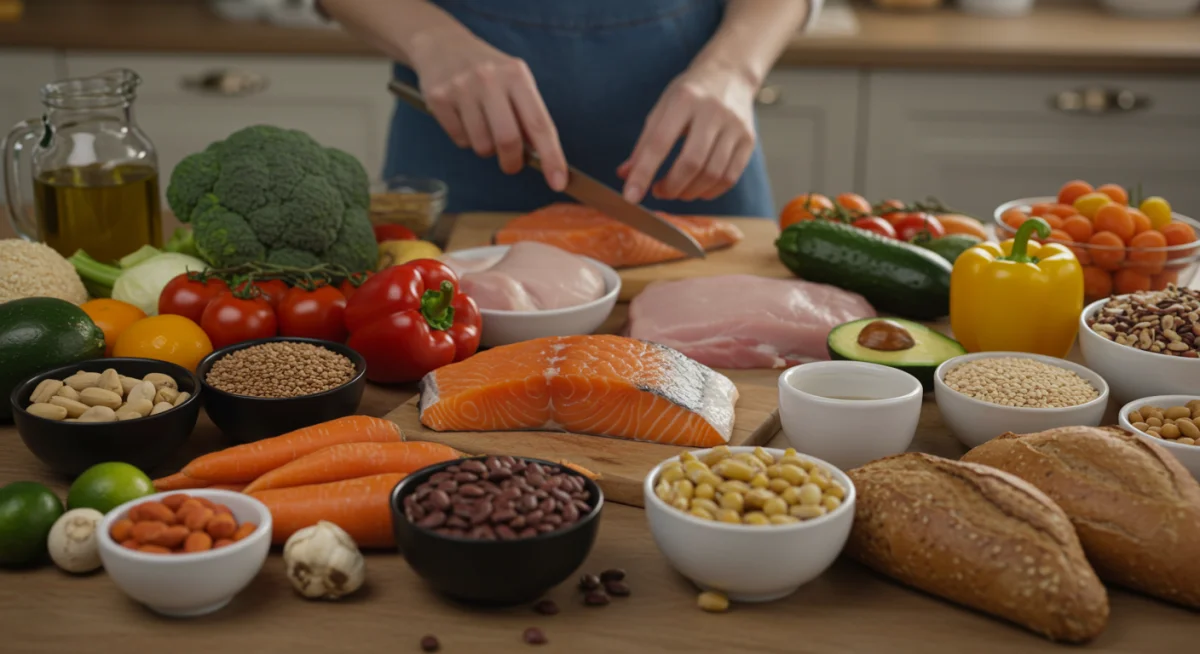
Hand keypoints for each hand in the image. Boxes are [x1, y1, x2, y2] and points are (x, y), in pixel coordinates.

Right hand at [409, 32, 566, 190]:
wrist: (442, 44)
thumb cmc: (488, 71)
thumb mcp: (514, 80)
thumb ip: (528, 114)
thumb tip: (542, 155)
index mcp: (516, 75)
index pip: (540, 124)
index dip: (551, 157)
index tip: (558, 182)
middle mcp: (489, 79)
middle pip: (508, 140)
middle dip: (512, 163)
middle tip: (512, 165)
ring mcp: (461, 88)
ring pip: (482, 145)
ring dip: (486, 148)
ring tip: (483, 127)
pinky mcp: (438, 98)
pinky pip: (459, 140)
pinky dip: (466, 139)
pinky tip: (464, 118)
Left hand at [619, 65, 756, 203]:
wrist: (730, 75)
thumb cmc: (690, 95)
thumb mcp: (663, 109)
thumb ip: (644, 143)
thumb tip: (625, 175)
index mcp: (684, 99)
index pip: (660, 142)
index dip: (643, 172)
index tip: (630, 196)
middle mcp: (713, 111)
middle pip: (691, 162)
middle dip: (671, 187)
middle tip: (659, 192)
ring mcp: (735, 126)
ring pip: (712, 174)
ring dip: (689, 192)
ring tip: (677, 191)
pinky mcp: (748, 139)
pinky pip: (730, 177)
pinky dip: (710, 191)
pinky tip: (697, 188)